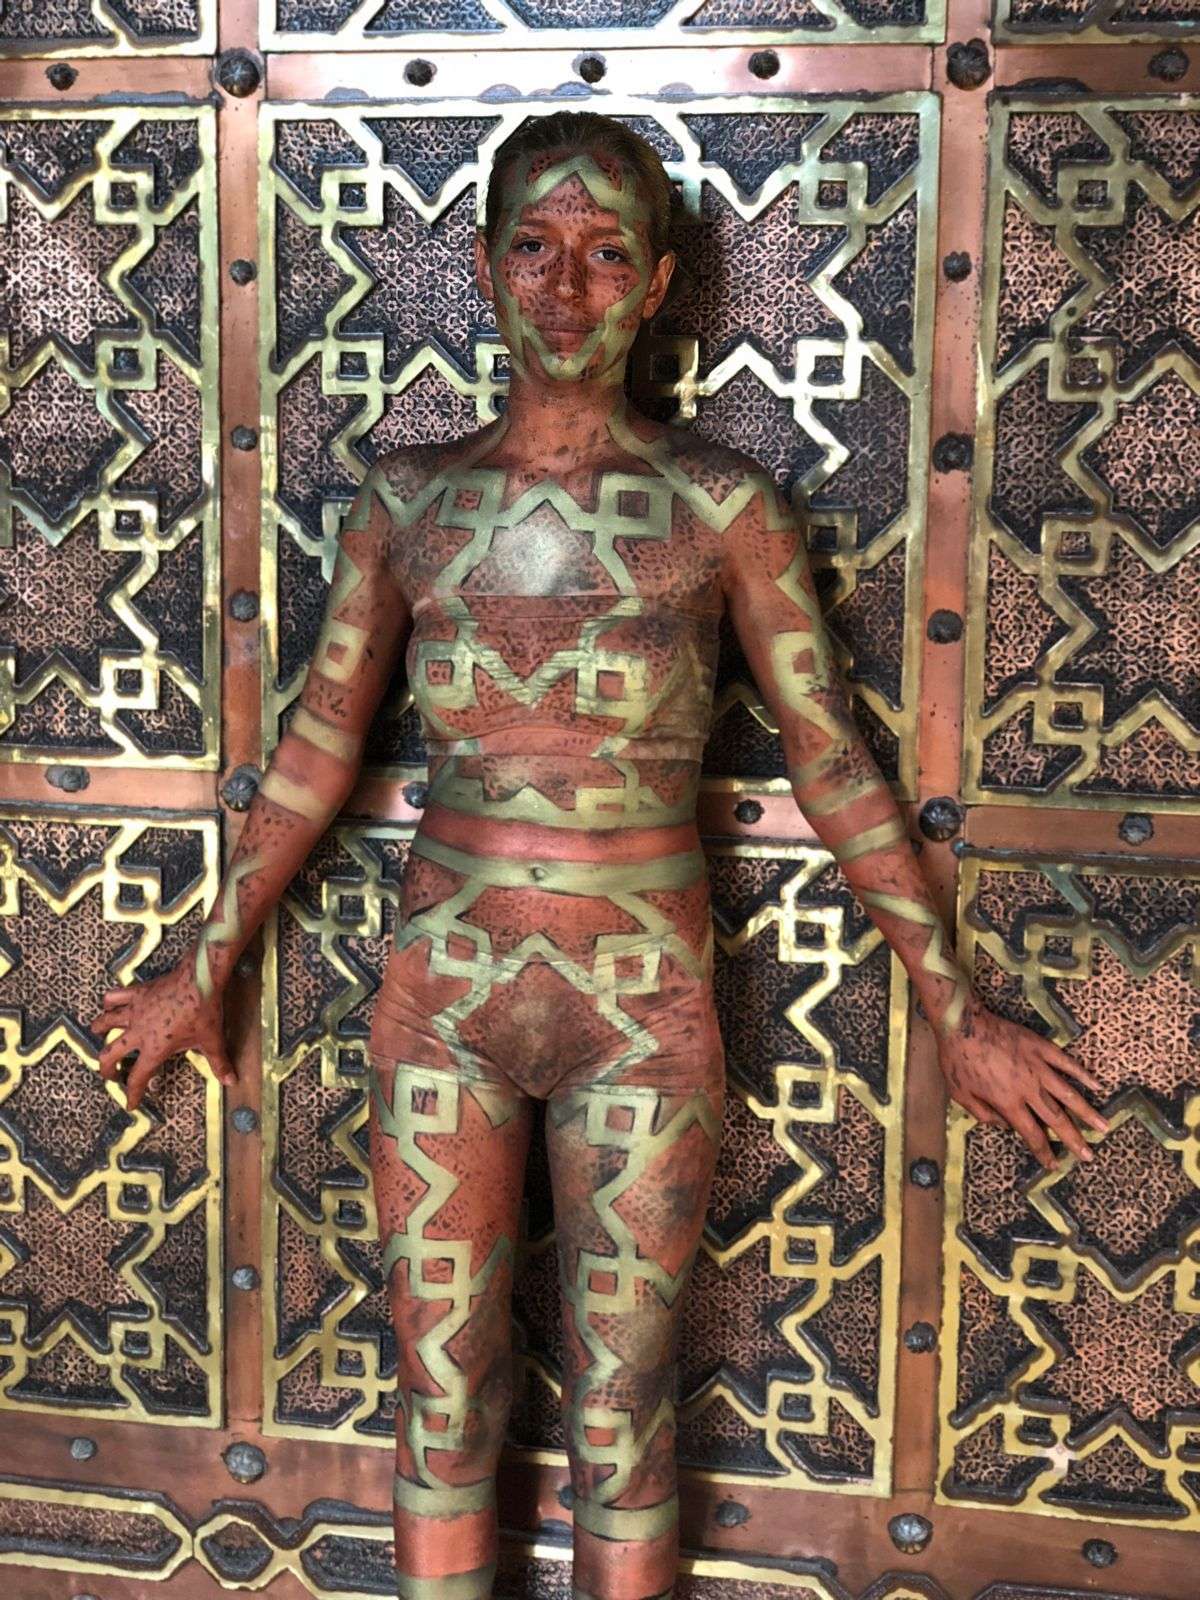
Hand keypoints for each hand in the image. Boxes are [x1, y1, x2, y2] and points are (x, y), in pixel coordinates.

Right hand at [88, 955, 234, 1111]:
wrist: (199, 979)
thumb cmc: (204, 1011)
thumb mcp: (212, 1040)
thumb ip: (219, 1063)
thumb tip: (231, 1081)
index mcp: (154, 1049)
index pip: (138, 1078)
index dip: (132, 1094)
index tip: (130, 1104)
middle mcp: (138, 1032)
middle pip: (109, 1054)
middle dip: (106, 1068)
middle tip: (110, 1074)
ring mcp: (134, 1011)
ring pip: (105, 1023)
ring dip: (99, 1031)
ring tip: (99, 1036)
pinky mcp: (136, 993)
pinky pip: (114, 997)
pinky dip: (109, 1002)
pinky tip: (109, 1005)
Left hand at [936, 996, 1108, 1169]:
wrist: (962, 1024)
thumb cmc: (957, 1060)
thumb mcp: (961, 1095)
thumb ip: (983, 1114)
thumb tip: (1004, 1126)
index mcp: (1009, 1103)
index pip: (1032, 1134)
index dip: (1044, 1152)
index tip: (1054, 1164)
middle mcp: (1028, 1089)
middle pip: (1057, 1120)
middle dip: (1074, 1140)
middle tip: (1090, 1156)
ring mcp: (1038, 1067)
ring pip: (1068, 1094)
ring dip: (1087, 1113)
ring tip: (1104, 1127)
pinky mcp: (1041, 1048)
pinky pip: (1066, 1063)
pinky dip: (1082, 1075)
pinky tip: (1097, 1085)